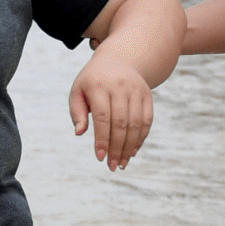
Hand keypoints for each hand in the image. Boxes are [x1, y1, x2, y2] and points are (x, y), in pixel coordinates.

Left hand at [70, 49, 154, 170]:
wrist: (119, 59)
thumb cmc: (92, 81)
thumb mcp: (78, 91)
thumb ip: (76, 112)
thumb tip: (79, 133)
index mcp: (98, 85)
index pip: (102, 117)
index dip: (102, 138)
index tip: (100, 157)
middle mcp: (120, 87)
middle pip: (121, 123)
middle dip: (117, 148)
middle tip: (112, 166)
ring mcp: (136, 90)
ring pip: (136, 124)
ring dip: (130, 147)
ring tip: (122, 163)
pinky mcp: (147, 95)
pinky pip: (147, 120)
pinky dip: (141, 138)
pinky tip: (133, 151)